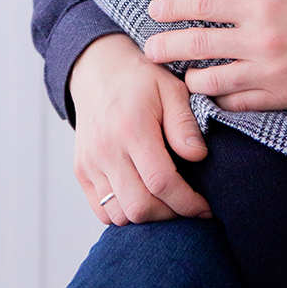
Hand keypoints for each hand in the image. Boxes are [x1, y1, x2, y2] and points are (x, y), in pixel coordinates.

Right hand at [68, 32, 210, 225]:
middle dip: (170, 215)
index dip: (187, 203)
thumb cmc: (139, 79)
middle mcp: (106, 149)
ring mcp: (90, 163)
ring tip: (167, 204)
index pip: (161, 182)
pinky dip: (124, 215)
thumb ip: (184, 123)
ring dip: (148, 218)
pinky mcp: (81, 171)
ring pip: (120, 215)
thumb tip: (198, 156)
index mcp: (132, 128)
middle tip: (188, 207)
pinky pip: (101, 211)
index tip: (205, 208)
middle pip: (140, 206)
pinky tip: (144, 201)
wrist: (98, 70)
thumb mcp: (171, 88)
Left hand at [145, 0, 286, 111]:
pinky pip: (237, 104)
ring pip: (210, 82)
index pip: (201, 6)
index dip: (171, 8)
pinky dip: (220, 97)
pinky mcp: (283, 98)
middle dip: (163, 48)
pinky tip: (216, 90)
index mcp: (261, 5)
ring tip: (185, 74)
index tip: (154, 11)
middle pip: (196, 46)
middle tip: (149, 50)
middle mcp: (262, 40)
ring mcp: (271, 73)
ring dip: (191, 78)